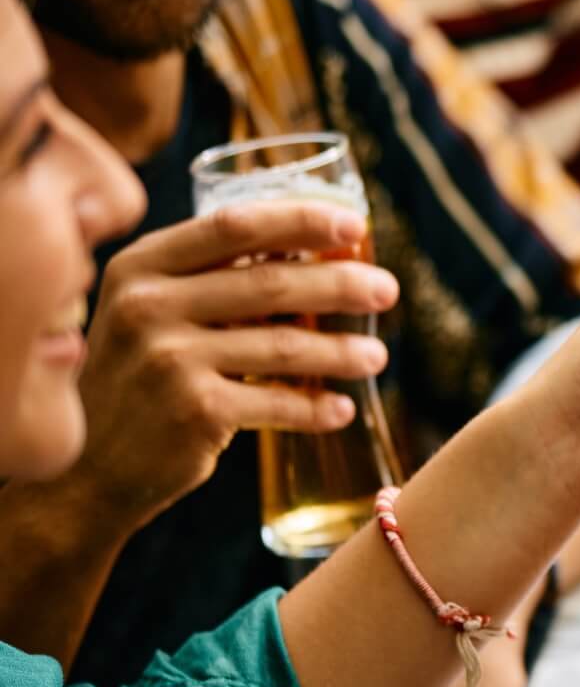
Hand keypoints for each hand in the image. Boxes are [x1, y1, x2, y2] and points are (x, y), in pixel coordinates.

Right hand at [73, 202, 396, 524]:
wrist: (84, 467)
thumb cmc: (134, 379)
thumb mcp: (151, 313)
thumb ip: (211, 282)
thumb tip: (313, 253)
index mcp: (142, 266)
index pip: (234, 226)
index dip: (300, 219)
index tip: (354, 224)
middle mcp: (149, 305)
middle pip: (271, 283)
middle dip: (341, 285)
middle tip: (387, 290)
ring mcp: (169, 359)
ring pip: (284, 345)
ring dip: (341, 352)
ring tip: (376, 357)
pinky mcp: (194, 411)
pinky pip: (277, 403)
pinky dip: (315, 408)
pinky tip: (340, 410)